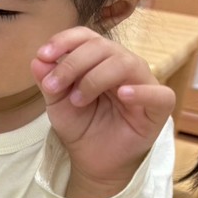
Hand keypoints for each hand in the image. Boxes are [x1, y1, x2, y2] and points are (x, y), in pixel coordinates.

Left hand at [31, 27, 174, 197]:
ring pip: (126, 63)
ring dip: (95, 78)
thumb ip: (48, 81)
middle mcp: (123, 65)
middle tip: (54, 87)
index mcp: (99, 59)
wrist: (93, 160)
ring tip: (77, 100)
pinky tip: (122, 95)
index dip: (64, 41)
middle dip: (73, 63)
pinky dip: (141, 92)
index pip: (86, 36)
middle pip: (102, 46)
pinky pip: (159, 94)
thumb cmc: (80, 126)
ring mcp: (143, 83)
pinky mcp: (159, 107)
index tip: (43, 55)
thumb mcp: (56, 104)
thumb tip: (37, 60)